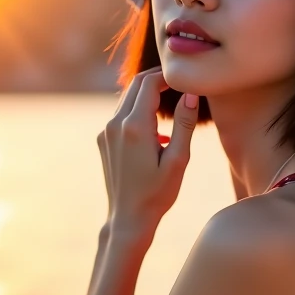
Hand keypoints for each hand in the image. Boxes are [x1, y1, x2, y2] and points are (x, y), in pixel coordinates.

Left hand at [98, 66, 198, 236]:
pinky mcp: (103, 141)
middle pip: (135, 86)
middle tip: (179, 83)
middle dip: (157, 80)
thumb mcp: (178, 160)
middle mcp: (115, 125)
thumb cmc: (157, 194)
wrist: (128, 219)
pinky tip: (157, 133)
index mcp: (135, 127)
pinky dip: (138, 113)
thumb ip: (185, 124)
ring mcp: (106, 132)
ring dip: (147, 96)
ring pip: (127, 100)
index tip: (184, 78)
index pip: (149, 84)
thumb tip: (191, 94)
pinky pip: (121, 116)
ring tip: (171, 105)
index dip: (167, 76)